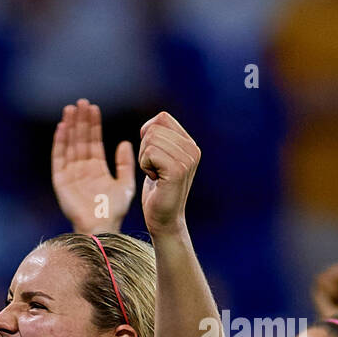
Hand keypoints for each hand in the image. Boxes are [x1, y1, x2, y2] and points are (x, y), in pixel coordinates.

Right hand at [51, 98, 134, 233]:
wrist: (102, 225)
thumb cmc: (114, 210)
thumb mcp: (126, 184)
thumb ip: (124, 164)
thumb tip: (124, 142)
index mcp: (97, 168)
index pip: (94, 141)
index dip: (94, 125)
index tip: (94, 108)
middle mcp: (82, 168)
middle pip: (80, 140)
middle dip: (81, 121)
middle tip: (82, 102)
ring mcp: (71, 173)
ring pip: (70, 145)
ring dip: (70, 127)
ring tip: (71, 109)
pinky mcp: (61, 180)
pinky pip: (59, 157)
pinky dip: (60, 142)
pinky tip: (62, 127)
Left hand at [138, 112, 199, 232]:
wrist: (164, 218)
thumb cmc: (158, 190)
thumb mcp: (160, 158)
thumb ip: (160, 138)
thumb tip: (150, 125)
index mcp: (190, 144)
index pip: (162, 118)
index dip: (149, 133)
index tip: (154, 156)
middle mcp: (193, 149)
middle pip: (154, 128)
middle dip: (145, 149)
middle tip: (155, 169)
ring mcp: (188, 159)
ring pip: (150, 140)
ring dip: (144, 159)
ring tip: (156, 175)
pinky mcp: (178, 169)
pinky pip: (149, 152)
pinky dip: (145, 165)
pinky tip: (156, 180)